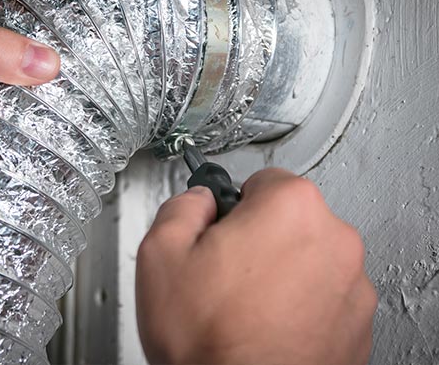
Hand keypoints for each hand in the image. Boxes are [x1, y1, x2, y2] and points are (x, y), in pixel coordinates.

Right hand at [136, 168, 376, 364]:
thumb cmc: (208, 339)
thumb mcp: (160, 252)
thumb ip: (182, 205)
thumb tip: (198, 201)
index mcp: (291, 207)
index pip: (262, 180)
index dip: (233, 206)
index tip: (222, 229)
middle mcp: (334, 240)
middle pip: (289, 219)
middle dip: (258, 238)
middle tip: (225, 273)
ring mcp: (352, 286)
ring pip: (307, 259)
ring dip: (281, 273)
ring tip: (244, 306)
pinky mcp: (358, 326)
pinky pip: (324, 297)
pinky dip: (300, 306)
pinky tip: (267, 327)